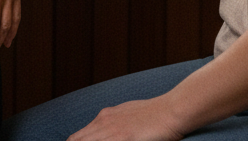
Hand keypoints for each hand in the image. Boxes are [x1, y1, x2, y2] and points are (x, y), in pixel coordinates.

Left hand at [68, 98, 183, 140]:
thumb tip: (106, 134)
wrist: (170, 110)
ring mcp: (112, 130)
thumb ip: (113, 125)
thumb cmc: (153, 114)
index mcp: (103, 117)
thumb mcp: (127, 116)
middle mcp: (103, 121)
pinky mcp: (123, 137)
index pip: (78, 137)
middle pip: (77, 140)